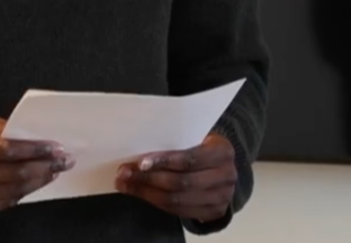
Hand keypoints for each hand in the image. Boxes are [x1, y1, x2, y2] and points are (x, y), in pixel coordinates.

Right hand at [0, 117, 73, 218]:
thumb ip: (3, 131)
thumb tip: (35, 140)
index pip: (4, 150)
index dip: (33, 150)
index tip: (55, 147)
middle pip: (10, 175)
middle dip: (42, 168)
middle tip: (63, 161)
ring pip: (9, 193)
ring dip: (36, 183)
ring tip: (52, 172)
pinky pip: (1, 204)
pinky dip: (20, 194)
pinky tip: (32, 184)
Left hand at [116, 133, 235, 222]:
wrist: (225, 169)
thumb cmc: (203, 147)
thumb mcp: (198, 138)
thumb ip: (178, 142)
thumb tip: (139, 149)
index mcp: (223, 152)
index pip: (190, 159)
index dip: (164, 161)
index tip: (140, 162)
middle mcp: (226, 176)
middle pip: (181, 182)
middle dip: (148, 179)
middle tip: (124, 173)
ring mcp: (221, 197)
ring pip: (177, 200)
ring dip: (146, 193)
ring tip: (126, 185)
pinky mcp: (213, 212)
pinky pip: (179, 211)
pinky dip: (156, 203)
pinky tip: (141, 194)